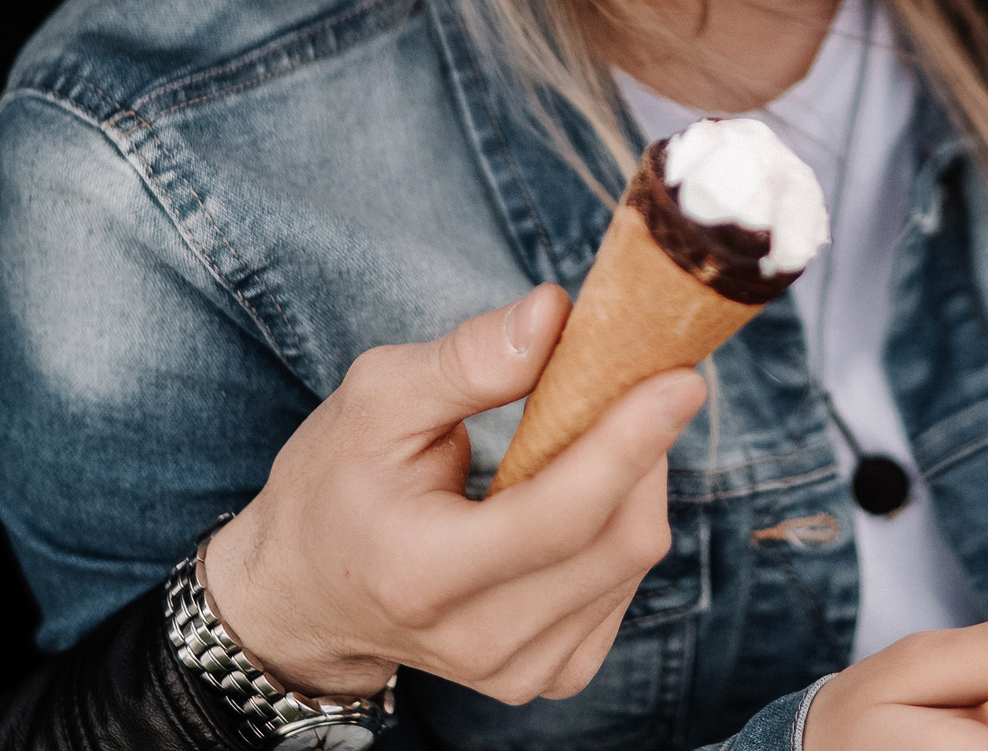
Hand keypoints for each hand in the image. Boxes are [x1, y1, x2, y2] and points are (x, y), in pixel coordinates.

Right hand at [202, 284, 705, 702]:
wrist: (306, 595)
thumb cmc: (336, 484)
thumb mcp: (376, 400)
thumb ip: (467, 359)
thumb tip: (557, 312)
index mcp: (424, 573)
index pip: (559, 517)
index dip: (629, 444)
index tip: (681, 378)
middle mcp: (478, 640)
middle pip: (617, 541)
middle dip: (645, 446)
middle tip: (637, 374)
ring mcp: (519, 670)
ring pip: (633, 561)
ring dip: (636, 479)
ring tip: (590, 428)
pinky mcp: (549, 674)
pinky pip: (625, 586)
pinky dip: (621, 522)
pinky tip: (581, 489)